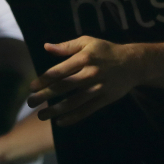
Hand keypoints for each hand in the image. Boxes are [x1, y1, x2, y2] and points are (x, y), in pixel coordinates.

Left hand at [29, 36, 143, 125]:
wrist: (133, 63)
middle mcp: (90, 73)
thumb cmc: (106, 50)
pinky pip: (87, 110)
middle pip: (63, 87)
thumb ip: (66, 46)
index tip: (31, 88)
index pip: (59, 71)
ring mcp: (98, 88)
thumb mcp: (87, 42)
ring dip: (56, 110)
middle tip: (30, 103)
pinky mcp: (105, 99)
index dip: (43, 80)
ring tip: (42, 115)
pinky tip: (60, 122)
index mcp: (83, 58)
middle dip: (45, 96)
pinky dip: (73, 117)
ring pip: (74, 102)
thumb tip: (46, 47)